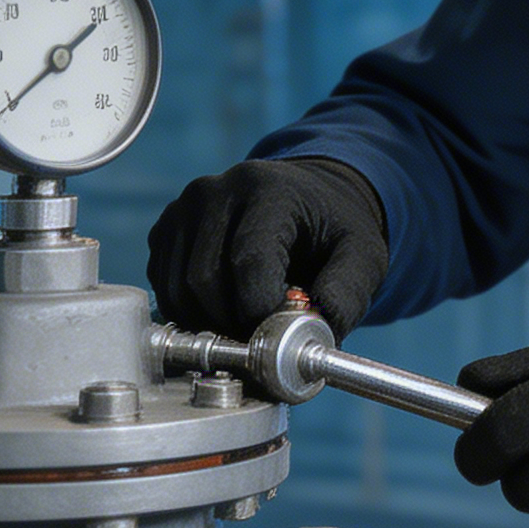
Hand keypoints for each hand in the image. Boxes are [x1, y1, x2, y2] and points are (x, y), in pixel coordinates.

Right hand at [147, 157, 387, 338]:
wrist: (308, 198)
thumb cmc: (334, 228)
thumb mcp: (363, 255)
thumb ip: (345, 295)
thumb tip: (313, 337)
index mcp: (268, 189)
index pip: (248, 261)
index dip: (260, 312)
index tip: (281, 336)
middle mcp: (215, 191)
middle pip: (205, 281)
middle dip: (234, 323)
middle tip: (266, 338)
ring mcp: (183, 209)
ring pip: (179, 291)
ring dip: (210, 324)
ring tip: (249, 324)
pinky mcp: (165, 230)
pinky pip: (165, 289)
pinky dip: (191, 314)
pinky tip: (226, 308)